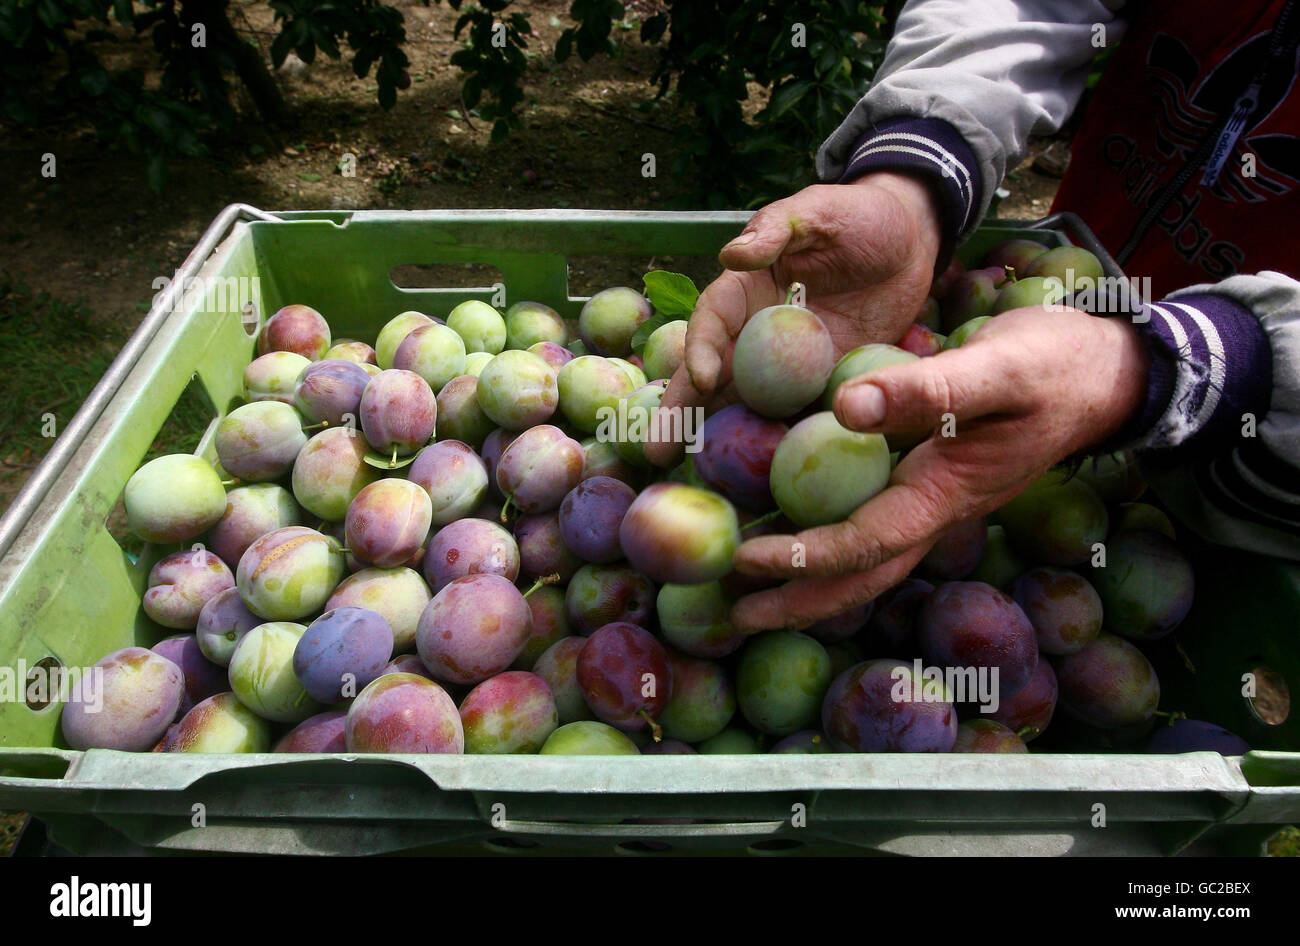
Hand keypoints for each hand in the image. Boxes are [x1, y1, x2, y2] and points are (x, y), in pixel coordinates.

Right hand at [644, 172, 942, 465]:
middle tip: (660, 452)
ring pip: (745, 407)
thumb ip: (779, 229)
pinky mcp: (822, 387)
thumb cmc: (858, 216)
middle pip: (711, 379)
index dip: (701, 351)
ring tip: (700, 477)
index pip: (711, 325)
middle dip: (683, 413)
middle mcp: (756, 336)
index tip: (706, 379)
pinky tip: (768, 479)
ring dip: (722, 441)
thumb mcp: (819, 212)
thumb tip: (733, 254)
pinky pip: (797, 418)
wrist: (911, 243)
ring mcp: (788, 368)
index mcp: (743, 292)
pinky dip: (781, 445)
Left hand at [728, 306, 1150, 631]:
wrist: (1104, 371)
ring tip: (750, 588)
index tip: (746, 561)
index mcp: (946, 495)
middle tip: (734, 613)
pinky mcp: (930, 476)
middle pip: (862, 574)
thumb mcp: (999, 369)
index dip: (805, 558)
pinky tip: (791, 519)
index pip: (867, 543)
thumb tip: (844, 408)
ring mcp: (934, 498)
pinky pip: (871, 516)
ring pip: (866, 553)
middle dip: (799, 599)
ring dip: (809, 576)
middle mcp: (935, 509)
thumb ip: (928, 390)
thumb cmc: (1056, 368)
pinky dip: (828, 528)